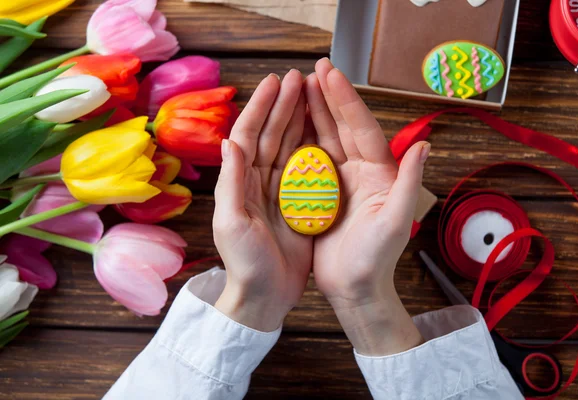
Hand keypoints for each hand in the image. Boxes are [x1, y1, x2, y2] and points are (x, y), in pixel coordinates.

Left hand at [213, 70, 312, 331]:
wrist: (264, 297)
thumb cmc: (245, 263)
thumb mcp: (232, 223)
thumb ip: (231, 183)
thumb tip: (230, 141)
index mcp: (239, 183)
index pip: (248, 135)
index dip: (261, 107)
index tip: (276, 83)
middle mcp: (258, 181)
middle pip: (270, 135)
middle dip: (283, 105)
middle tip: (299, 78)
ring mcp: (278, 191)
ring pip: (289, 147)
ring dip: (298, 120)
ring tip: (311, 94)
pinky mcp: (297, 204)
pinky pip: (306, 169)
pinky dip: (313, 147)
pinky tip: (323, 131)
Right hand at [306, 59, 428, 354]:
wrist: (355, 288)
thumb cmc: (376, 259)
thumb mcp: (396, 221)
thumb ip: (409, 182)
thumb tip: (425, 145)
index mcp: (379, 173)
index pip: (361, 128)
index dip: (346, 100)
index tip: (330, 74)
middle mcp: (359, 171)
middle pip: (341, 126)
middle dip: (327, 97)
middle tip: (312, 69)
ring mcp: (338, 181)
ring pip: (323, 138)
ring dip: (311, 112)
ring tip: (297, 87)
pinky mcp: (319, 194)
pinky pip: (307, 159)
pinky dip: (298, 139)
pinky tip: (287, 123)